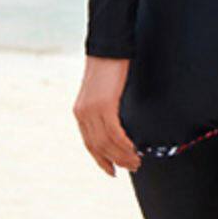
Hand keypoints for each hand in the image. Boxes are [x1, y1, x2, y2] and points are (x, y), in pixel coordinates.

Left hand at [74, 55, 141, 173]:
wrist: (107, 47)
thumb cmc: (109, 66)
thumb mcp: (102, 91)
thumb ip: (104, 107)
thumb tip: (117, 122)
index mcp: (80, 112)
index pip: (89, 143)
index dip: (101, 160)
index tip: (112, 171)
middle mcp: (83, 114)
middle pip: (98, 147)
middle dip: (116, 161)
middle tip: (133, 167)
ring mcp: (92, 110)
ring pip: (107, 143)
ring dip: (123, 155)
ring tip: (137, 162)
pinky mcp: (104, 104)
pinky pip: (115, 132)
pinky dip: (125, 144)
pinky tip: (135, 148)